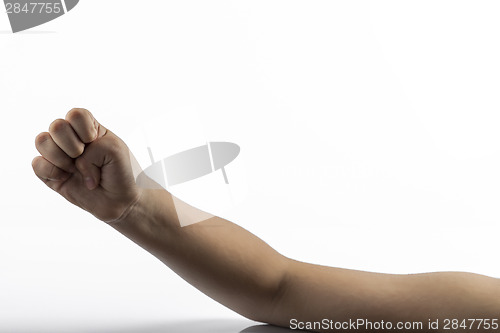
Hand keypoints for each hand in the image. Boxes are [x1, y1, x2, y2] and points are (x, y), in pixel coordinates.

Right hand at [32, 108, 141, 222]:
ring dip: (62, 158)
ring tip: (75, 170)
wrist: (117, 200)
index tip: (95, 142)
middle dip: (73, 145)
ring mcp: (58, 154)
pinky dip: (52, 172)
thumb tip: (72, 162)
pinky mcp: (48, 172)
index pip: (76, 114)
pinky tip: (65, 178)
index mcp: (88, 128)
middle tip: (84, 157)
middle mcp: (70, 138)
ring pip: (42, 141)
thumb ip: (95, 147)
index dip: (84, 129)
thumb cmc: (118, 172)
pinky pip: (37, 164)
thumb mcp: (115, 151)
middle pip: (57, 126)